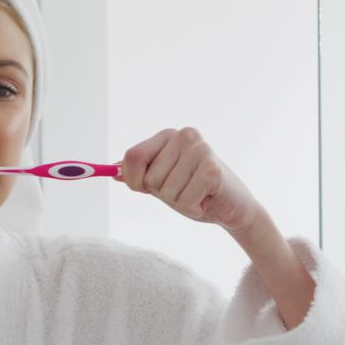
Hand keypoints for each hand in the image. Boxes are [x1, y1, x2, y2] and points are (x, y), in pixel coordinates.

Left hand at [119, 127, 261, 233]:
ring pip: (166, 192)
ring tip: (197, 195)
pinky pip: (184, 200)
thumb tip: (113, 171)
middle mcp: (184, 135)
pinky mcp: (212, 169)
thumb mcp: (162, 183)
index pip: (133, 157)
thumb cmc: (195, 193)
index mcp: (168, 136)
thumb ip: (139, 175)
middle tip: (185, 190)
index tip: (148, 189)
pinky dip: (193, 208)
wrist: (231, 207)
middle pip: (149, 178)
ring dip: (180, 203)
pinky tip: (206, 200)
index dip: (134, 180)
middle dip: (163, 194)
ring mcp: (200, 149)